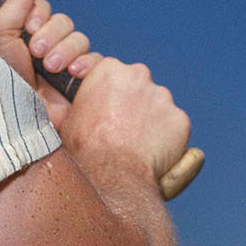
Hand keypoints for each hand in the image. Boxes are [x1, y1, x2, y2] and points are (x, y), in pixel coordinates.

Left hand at [0, 0, 95, 126]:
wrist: (15, 123)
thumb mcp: (0, 39)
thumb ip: (16, 5)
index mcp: (24, 38)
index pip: (43, 10)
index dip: (40, 14)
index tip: (30, 27)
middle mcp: (45, 50)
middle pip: (64, 21)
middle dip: (53, 34)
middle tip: (37, 53)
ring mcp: (65, 68)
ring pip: (81, 39)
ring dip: (67, 49)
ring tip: (51, 67)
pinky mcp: (82, 86)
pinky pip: (98, 62)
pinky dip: (87, 63)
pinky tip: (74, 73)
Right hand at [59, 54, 192, 188]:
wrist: (113, 176)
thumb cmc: (85, 149)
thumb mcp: (67, 119)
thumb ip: (74, 102)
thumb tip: (64, 102)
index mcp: (109, 70)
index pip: (113, 74)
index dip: (110, 94)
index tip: (107, 111)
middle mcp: (139, 75)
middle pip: (138, 86)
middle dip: (132, 103)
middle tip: (121, 129)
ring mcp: (163, 97)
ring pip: (158, 106)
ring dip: (150, 120)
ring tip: (136, 145)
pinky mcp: (180, 119)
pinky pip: (174, 126)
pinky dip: (167, 137)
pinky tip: (152, 153)